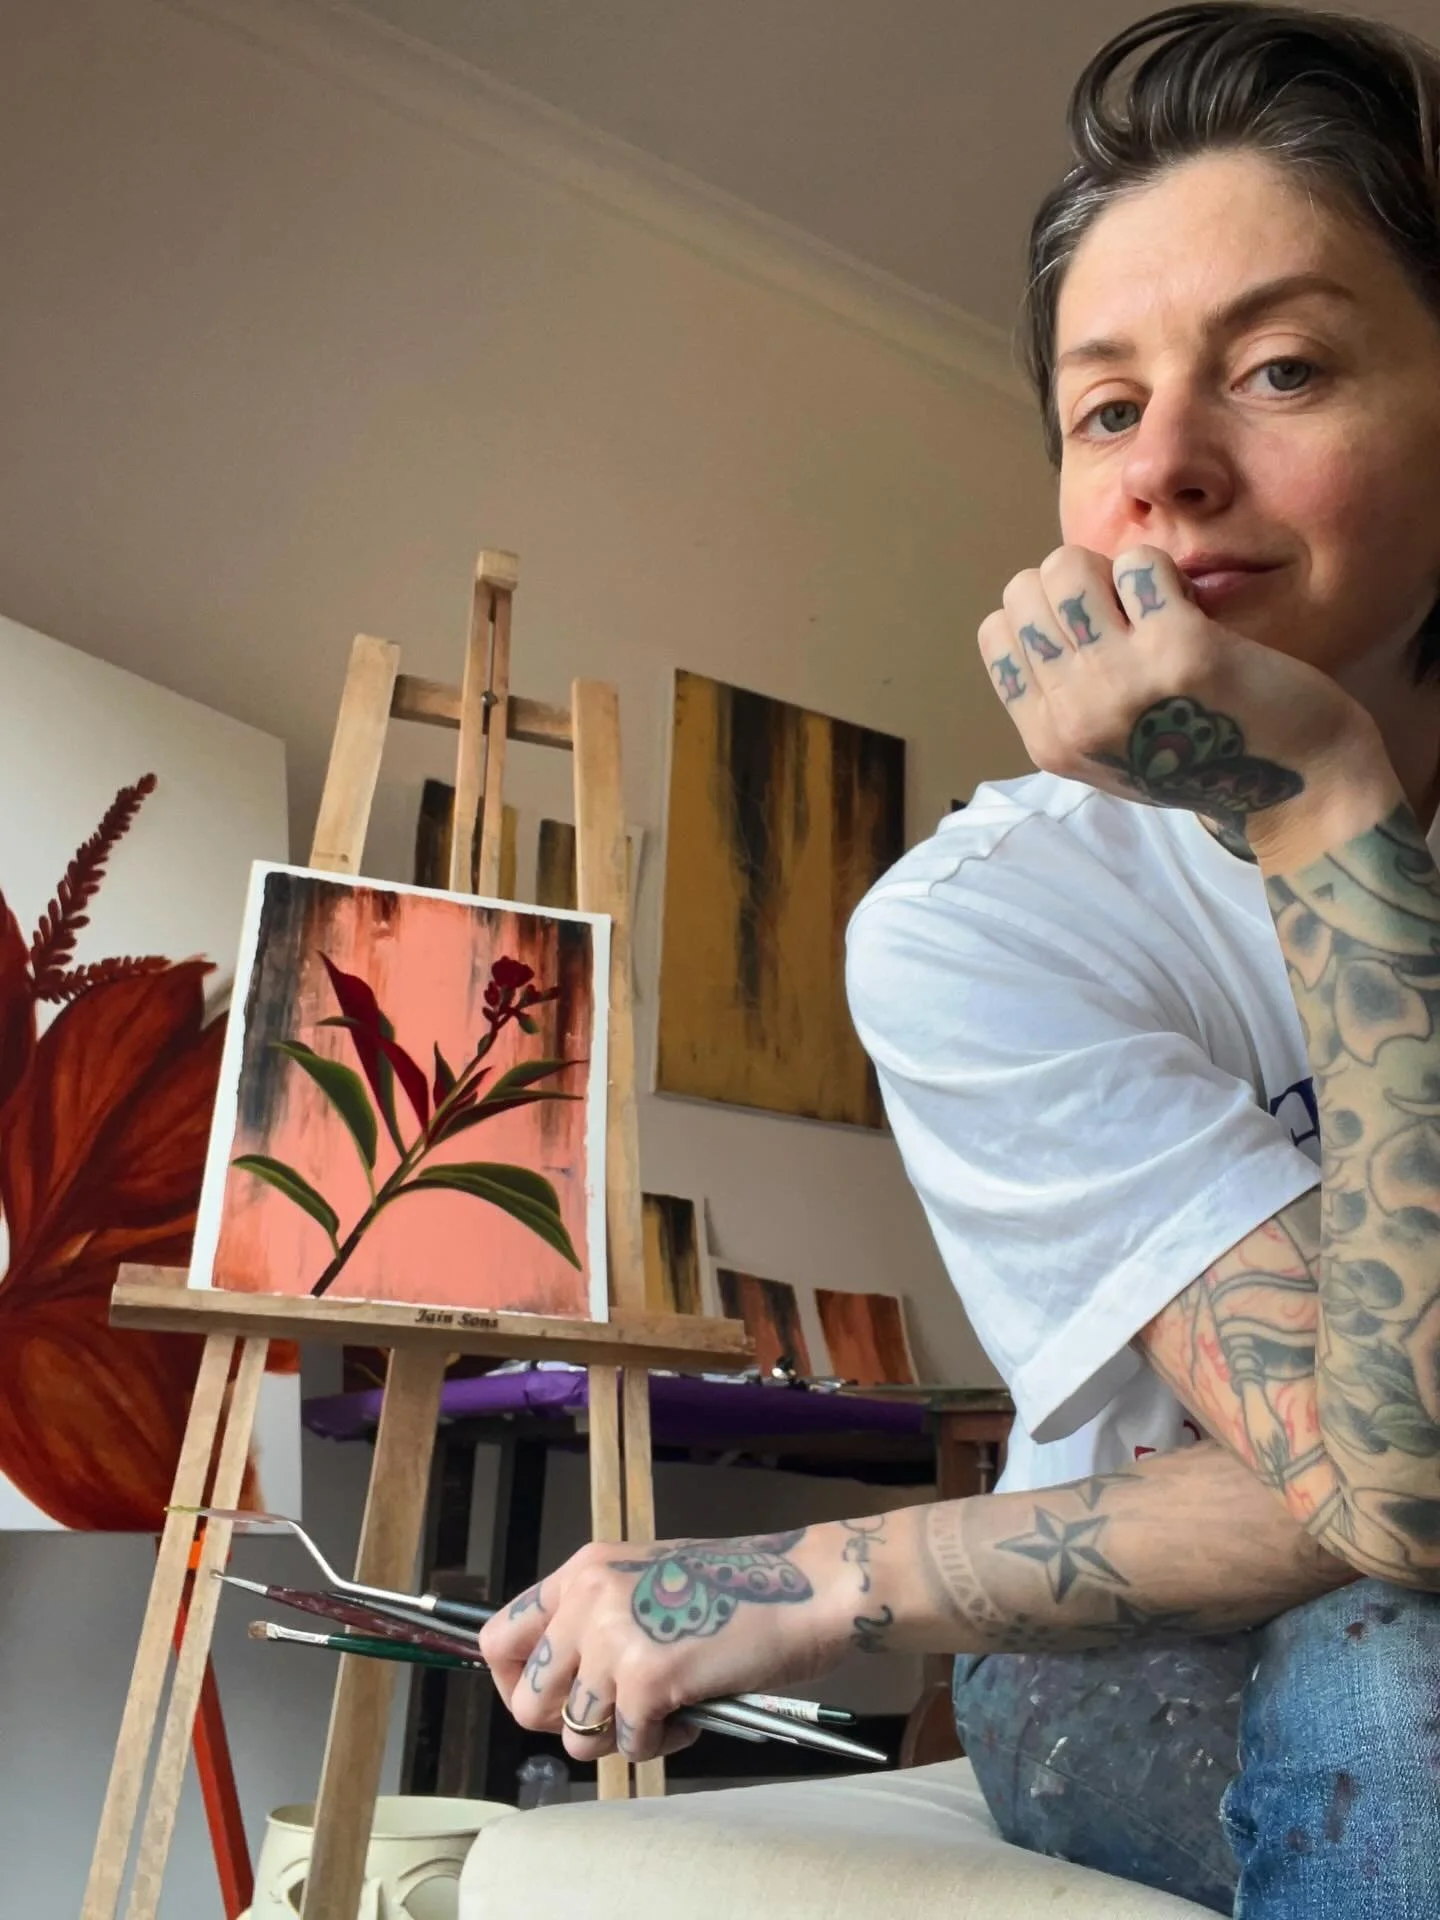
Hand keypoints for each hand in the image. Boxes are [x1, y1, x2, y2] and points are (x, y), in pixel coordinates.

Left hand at [478, 1527, 845, 1763]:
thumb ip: (597, 1619)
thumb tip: (559, 1684)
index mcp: (583, 1571)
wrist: (806, 1587)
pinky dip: (663, 1743)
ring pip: (576, 1735)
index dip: (514, 1684)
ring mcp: (614, 1637)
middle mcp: (587, 1597)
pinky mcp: (647, 1678)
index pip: (498, 1638)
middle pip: (526, 1701)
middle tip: (620, 1714)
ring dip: (622, 1738)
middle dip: (570, 1724)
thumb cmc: (739, 1589)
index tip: (552, 1702)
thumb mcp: (648, 1583)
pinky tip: (693, 1712)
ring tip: (668, 1709)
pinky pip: (630, 1745)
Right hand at [977, 545, 1391, 865]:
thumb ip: (1063, 694)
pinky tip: (1188, 605)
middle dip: (1074, 583)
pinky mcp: (1178, 650)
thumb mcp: (1105, 747)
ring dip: (1111, 569)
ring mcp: (1120, 683)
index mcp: (1048, 741)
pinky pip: (1138, 564)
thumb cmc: (1202, 754)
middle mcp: (1073, 716)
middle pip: (1026, 591)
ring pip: (1067, 567)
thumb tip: (1038, 604)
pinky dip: (1161, 570)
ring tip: (1150, 604)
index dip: (1044, 612)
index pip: (997, 632)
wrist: (1294, 783)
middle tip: (1125, 615)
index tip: (1092, 633)